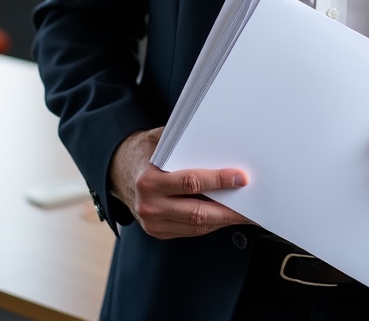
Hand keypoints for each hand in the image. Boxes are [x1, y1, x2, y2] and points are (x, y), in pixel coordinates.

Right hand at [109, 126, 250, 237]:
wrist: (116, 171)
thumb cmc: (143, 151)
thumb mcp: (159, 138)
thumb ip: (183, 140)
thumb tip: (218, 138)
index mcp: (149, 180)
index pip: (191, 182)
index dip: (218, 180)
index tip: (241, 178)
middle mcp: (150, 205)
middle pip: (198, 212)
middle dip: (229, 210)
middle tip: (252, 205)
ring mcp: (153, 223)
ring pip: (197, 226)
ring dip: (223, 220)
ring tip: (245, 214)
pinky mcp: (158, 232)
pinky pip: (190, 231)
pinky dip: (210, 224)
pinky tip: (225, 216)